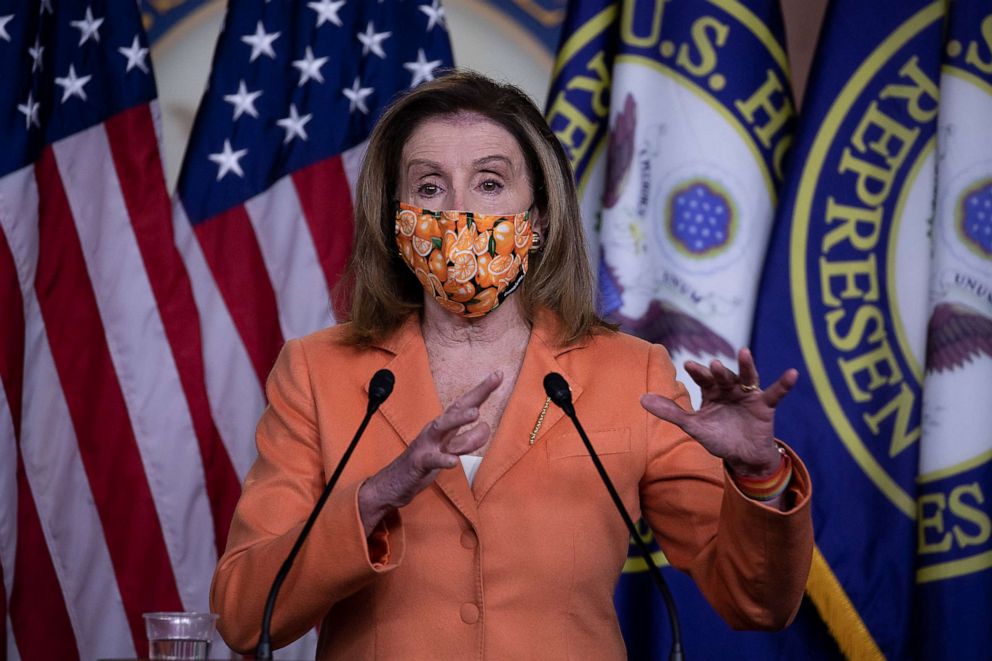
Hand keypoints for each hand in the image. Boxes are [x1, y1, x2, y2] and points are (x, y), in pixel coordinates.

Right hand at [358, 372, 501, 535]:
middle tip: (492, 382)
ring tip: (477, 415)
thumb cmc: (424, 462)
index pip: (465, 404)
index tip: (499, 374)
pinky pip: (432, 459)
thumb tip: (485, 427)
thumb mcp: (447, 449)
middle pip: (456, 408)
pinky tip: (453, 461)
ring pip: (443, 428)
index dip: (482, 390)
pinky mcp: (419, 463)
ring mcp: (426, 445)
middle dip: (475, 394)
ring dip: (459, 420)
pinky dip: (443, 459)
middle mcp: (435, 430)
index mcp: (443, 426)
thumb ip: (466, 439)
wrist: (393, 483)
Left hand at [640, 348, 797, 477]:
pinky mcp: (765, 406)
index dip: (698, 372)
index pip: (703, 379)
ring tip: (744, 353)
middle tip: (714, 365)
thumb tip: (640, 399)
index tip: (690, 365)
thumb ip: (670, 412)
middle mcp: (730, 389)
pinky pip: (776, 392)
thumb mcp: (693, 426)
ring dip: (747, 366)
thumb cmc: (717, 438)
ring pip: (748, 377)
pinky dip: (784, 384)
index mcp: (711, 392)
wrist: (742, 458)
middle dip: (719, 371)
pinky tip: (793, 374)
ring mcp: (748, 395)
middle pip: (724, 376)